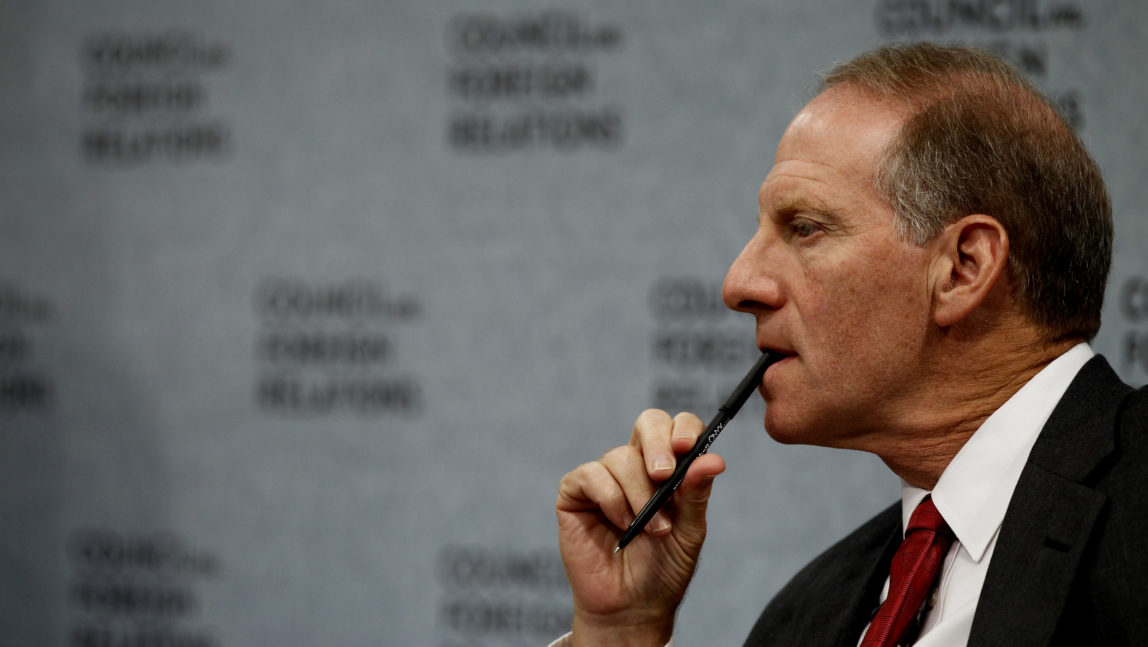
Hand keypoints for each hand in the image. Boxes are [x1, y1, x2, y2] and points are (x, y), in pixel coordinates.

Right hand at [555, 409, 724, 646]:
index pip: (676, 428)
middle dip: (657, 444)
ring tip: (648, 530)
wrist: (632, 607)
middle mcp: (635, 466)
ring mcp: (604, 477)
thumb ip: (696, 494)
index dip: (683, 429)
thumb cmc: (662, 570)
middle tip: (663, 475)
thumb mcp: (689, 532)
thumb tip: (713, 459)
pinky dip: (610, 500)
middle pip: (647, 424)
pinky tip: (620, 526)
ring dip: (639, 495)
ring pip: (621, 457)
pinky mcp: (575, 492)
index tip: (687, 448)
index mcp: (667, 468)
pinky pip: (592, 476)